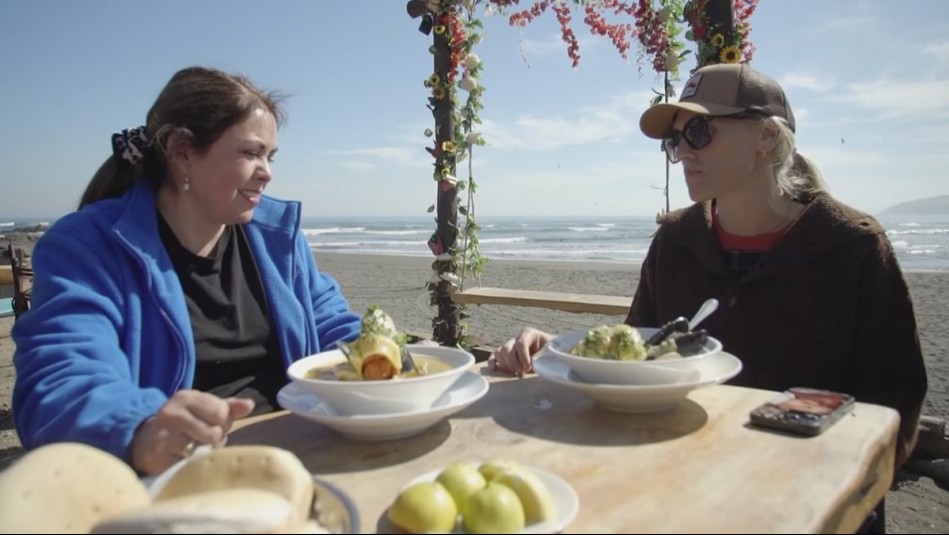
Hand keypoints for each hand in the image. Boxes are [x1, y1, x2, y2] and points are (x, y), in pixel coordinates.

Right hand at [130, 390, 254, 474]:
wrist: (145, 442)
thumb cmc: (184, 424)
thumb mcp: (203, 409)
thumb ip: (228, 407)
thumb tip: (249, 405)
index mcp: (187, 397)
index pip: (222, 411)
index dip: (223, 422)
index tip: (211, 424)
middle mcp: (173, 413)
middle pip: (215, 431)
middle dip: (214, 439)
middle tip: (201, 439)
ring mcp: (165, 435)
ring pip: (204, 449)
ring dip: (204, 453)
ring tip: (192, 449)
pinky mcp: (159, 456)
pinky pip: (190, 464)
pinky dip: (192, 465)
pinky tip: (183, 459)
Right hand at [487, 327, 550, 377]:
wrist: (553, 355)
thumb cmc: (553, 352)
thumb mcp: (552, 351)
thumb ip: (545, 355)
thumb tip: (538, 364)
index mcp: (529, 334)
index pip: (521, 342)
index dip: (523, 355)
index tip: (528, 367)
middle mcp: (517, 339)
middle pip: (507, 348)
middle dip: (513, 363)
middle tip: (522, 373)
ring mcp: (510, 347)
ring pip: (499, 352)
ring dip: (506, 365)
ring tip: (516, 373)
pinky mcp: (505, 356)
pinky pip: (494, 357)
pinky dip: (492, 362)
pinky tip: (494, 369)